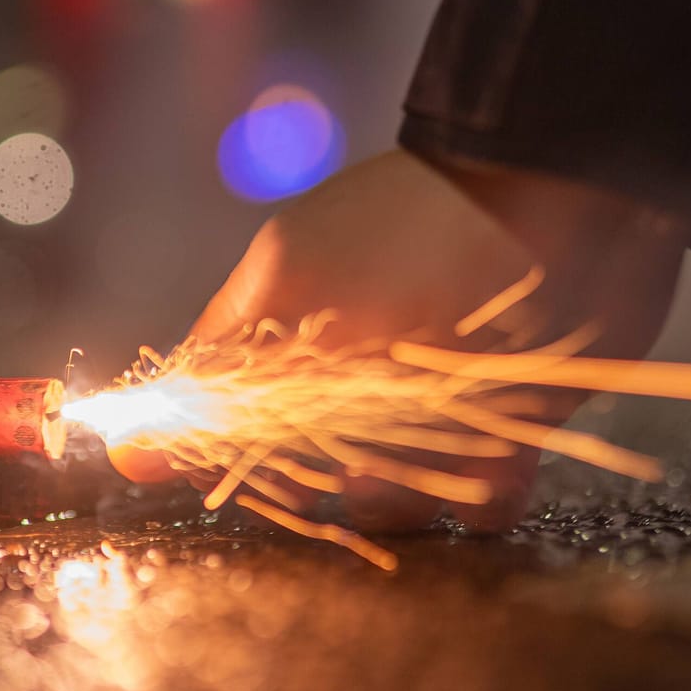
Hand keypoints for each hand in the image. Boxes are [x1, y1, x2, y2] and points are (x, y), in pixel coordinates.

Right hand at [108, 148, 690, 530]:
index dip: (215, 458)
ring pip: (392, 502)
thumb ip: (220, 369)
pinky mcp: (505, 429)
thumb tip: (125, 446)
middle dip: (322, 483)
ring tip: (424, 455)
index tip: (222, 476)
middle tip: (346, 457)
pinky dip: (487, 494)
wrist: (565, 188)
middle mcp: (349, 382)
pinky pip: (483, 499)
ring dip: (402, 495)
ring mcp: (426, 409)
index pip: (224, 422)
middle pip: (307, 481)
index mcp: (288, 338)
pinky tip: (496, 463)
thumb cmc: (413, 224)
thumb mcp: (296, 282)